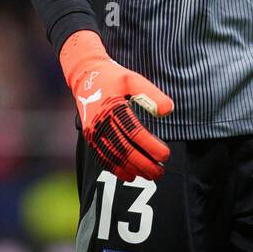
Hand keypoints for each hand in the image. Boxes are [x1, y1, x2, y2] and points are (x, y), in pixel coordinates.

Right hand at [60, 30, 173, 181]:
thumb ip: (151, 93)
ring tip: (150, 176)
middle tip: (160, 171)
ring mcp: (93, 132)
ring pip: (113, 157)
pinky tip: (130, 175)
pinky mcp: (89, 137)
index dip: (150, 146)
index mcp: (113, 108)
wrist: (85, 75)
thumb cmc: (113, 77)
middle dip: (144, 164)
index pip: (134, 132)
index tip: (165, 155)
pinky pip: (102, 158)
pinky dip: (116, 169)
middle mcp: (100, 122)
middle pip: (124, 149)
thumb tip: (167, 111)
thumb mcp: (133, 79)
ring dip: (132, 169)